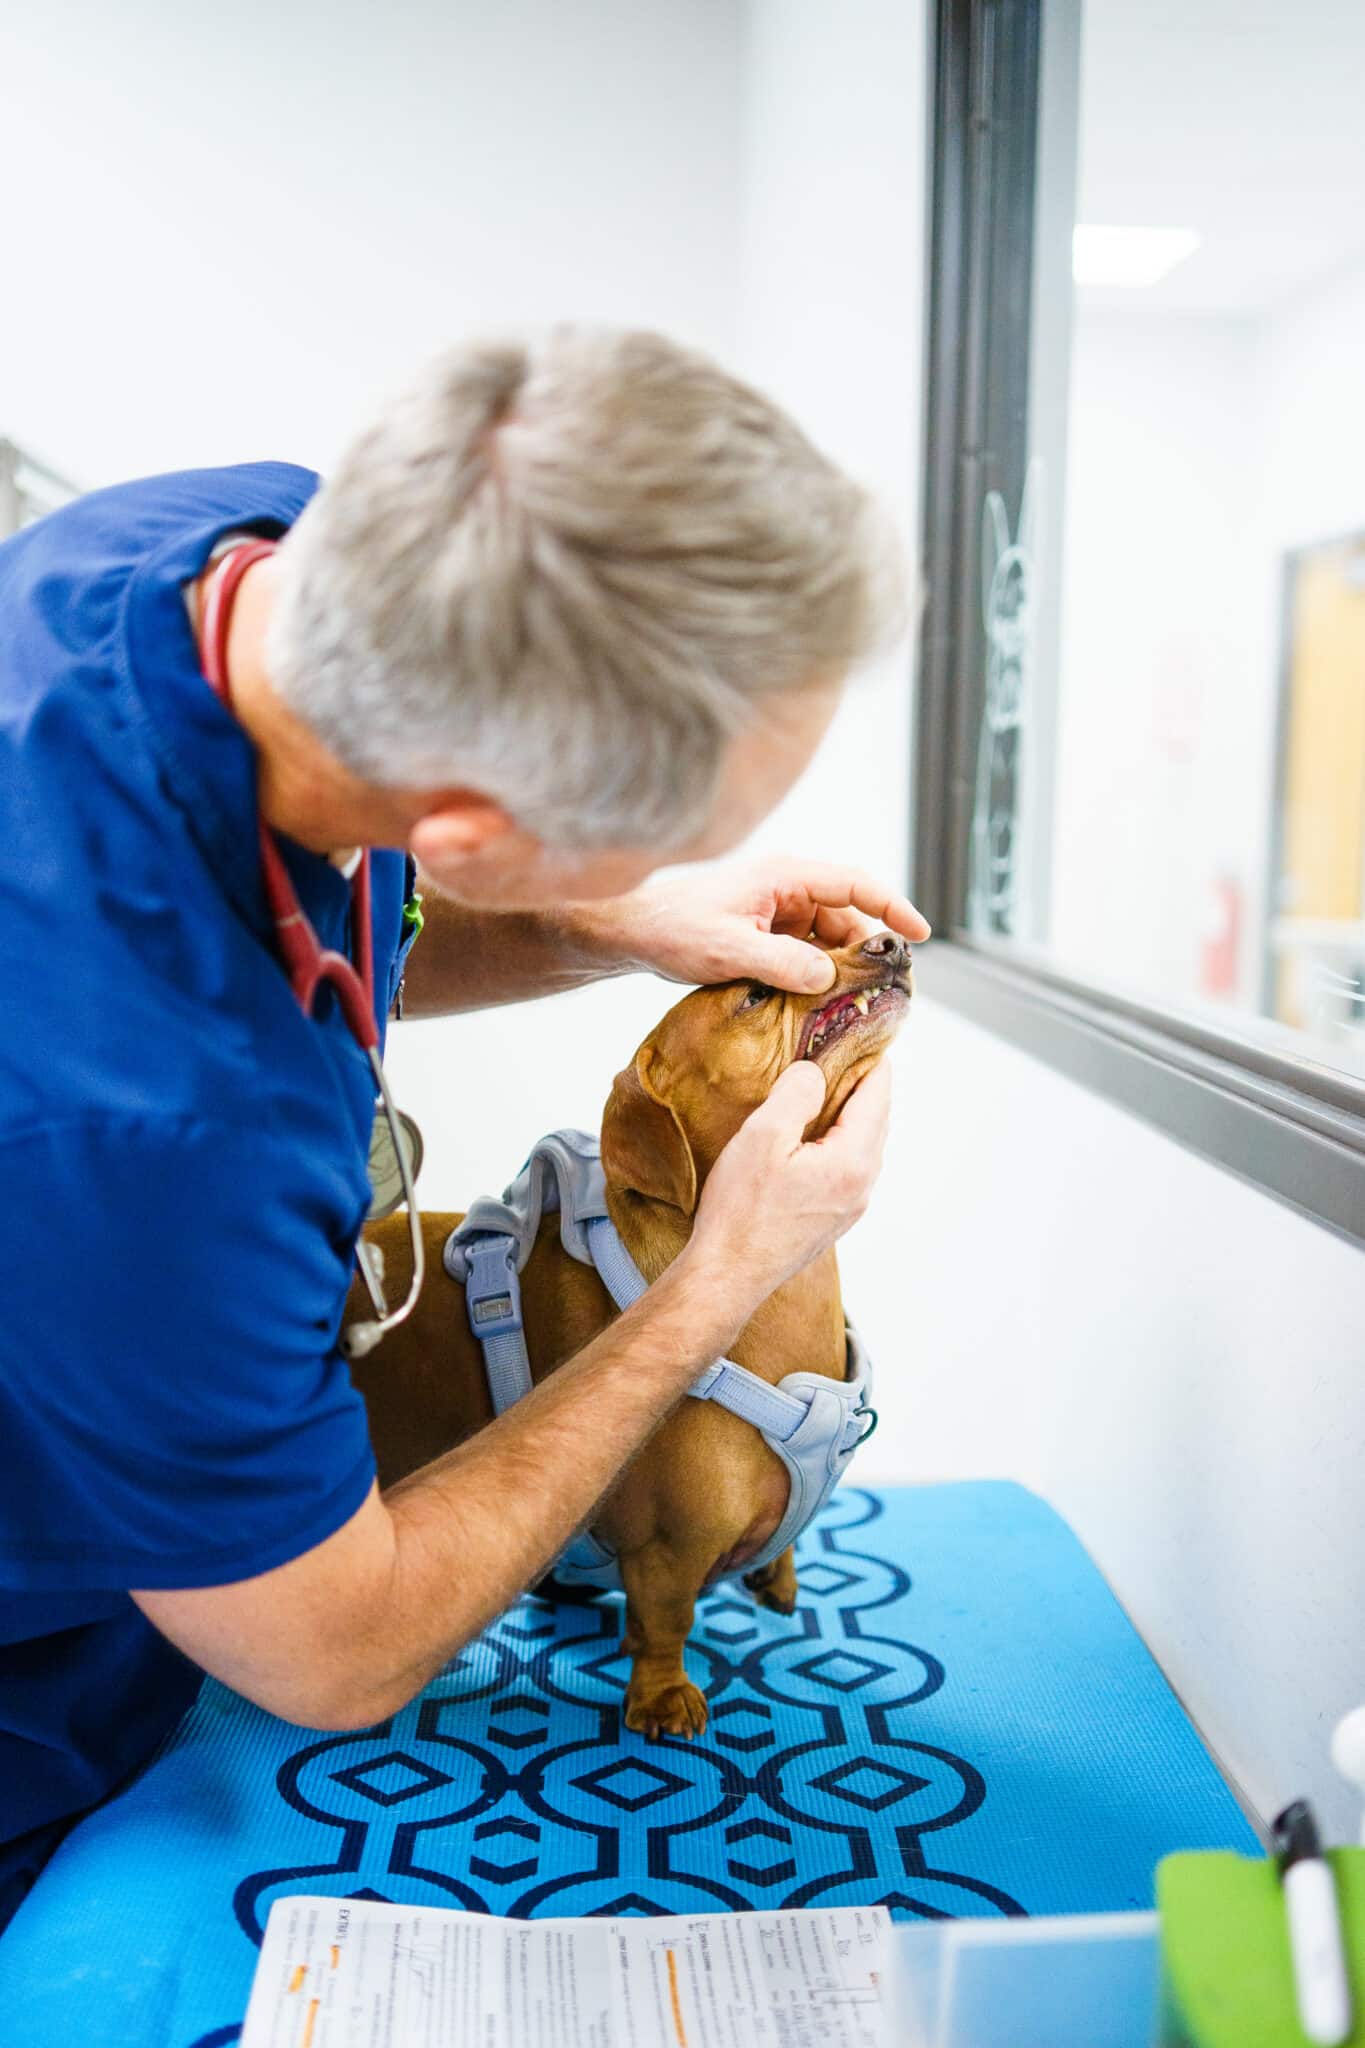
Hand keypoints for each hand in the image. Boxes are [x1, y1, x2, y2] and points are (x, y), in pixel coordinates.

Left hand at [592, 855, 929, 995]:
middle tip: (883, 991)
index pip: (854, 884)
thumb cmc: (673, 929)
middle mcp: (787, 887)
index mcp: (784, 876)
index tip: (920, 935)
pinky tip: (816, 1004)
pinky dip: (815, 974)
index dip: (892, 906)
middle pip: (846, 917)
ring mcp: (777, 909)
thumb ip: (781, 963)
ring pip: (827, 939)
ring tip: (848, 1005)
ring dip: (837, 969)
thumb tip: (828, 979)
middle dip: (865, 952)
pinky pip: (805, 951)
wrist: (632, 932)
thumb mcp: (727, 950)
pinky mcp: (766, 930)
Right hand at [684, 1058, 892, 1318]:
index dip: (871, 1057)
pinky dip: (838, 1140)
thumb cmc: (741, 1211)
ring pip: (862, 1143)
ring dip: (848, 1113)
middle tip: (839, 1049)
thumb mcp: (763, 1136)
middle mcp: (863, 1185)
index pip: (879, 1093)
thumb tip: (815, 1071)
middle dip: (861, 1082)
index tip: (860, 1029)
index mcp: (854, 1160)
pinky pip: (847, 1166)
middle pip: (876, 1118)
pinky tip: (810, 1134)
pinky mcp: (832, 1219)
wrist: (727, 1276)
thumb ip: (797, 1093)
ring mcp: (850, 1206)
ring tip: (822, 1086)